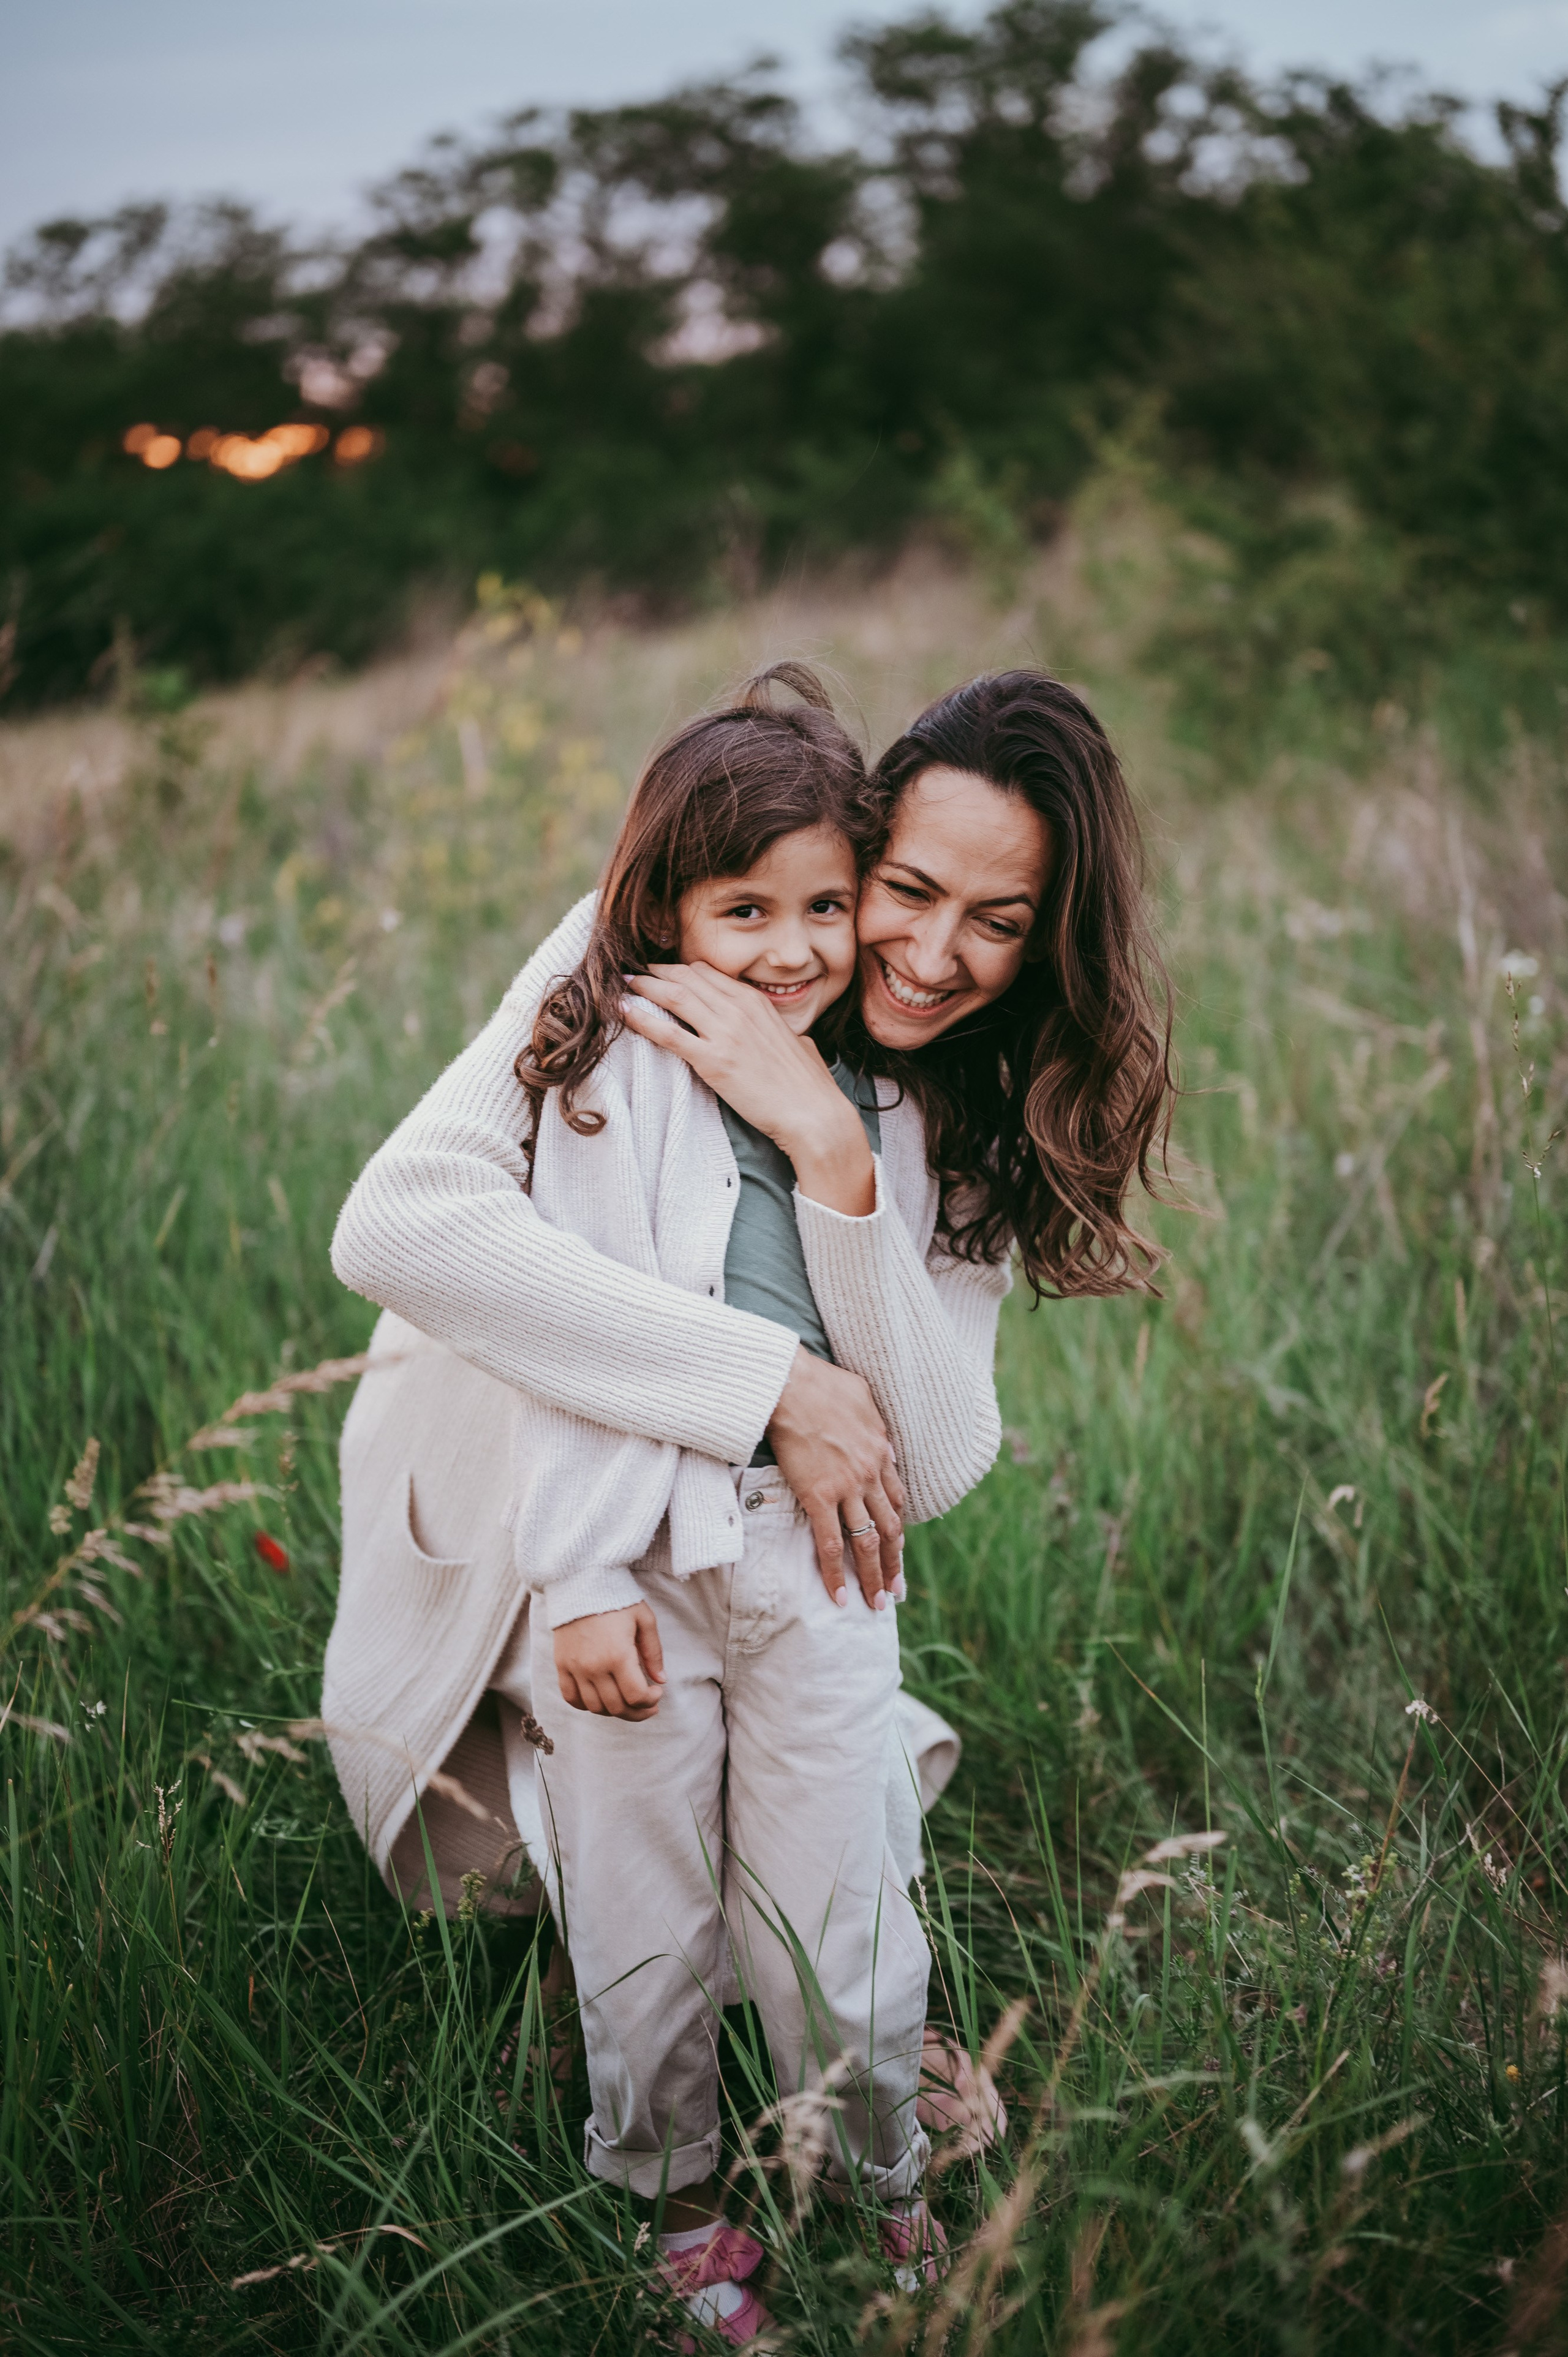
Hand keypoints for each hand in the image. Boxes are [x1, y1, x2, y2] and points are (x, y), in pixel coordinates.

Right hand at [553, 1602, 665, 1718]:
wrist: (580, 1582)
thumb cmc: (617, 1598)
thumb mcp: (644, 1619)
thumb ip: (653, 1652)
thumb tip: (660, 1680)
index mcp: (618, 1655)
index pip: (636, 1696)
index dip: (650, 1701)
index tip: (657, 1693)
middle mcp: (594, 1666)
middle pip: (616, 1707)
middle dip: (637, 1712)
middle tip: (647, 1706)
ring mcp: (575, 1668)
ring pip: (595, 1707)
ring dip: (614, 1711)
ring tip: (626, 1703)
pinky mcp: (561, 1665)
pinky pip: (571, 1698)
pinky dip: (586, 1705)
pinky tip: (600, 1699)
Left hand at [621, 964, 874, 1215]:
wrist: (813, 1114)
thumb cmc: (809, 1085)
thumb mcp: (796, 1043)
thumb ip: (778, 1031)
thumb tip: (781, 1033)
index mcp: (756, 1002)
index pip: (707, 973)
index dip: (678, 970)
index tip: (659, 972)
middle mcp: (738, 1010)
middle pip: (686, 978)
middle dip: (655, 972)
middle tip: (633, 974)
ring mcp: (725, 1033)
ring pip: (674, 996)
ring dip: (644, 987)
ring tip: (623, 984)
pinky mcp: (713, 1061)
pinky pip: (669, 1032)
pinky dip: (642, 1019)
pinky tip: (624, 1011)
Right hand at [767, 1346, 904, 1608]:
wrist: (792, 1385)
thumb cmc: (822, 1383)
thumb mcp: (863, 1397)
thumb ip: (876, 1424)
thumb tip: (883, 1440)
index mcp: (881, 1453)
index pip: (896, 1500)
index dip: (898, 1528)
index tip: (897, 1548)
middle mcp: (870, 1475)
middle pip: (890, 1529)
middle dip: (894, 1563)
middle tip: (896, 1590)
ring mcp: (846, 1488)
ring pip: (868, 1542)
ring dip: (874, 1576)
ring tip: (876, 1603)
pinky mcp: (818, 1496)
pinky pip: (831, 1543)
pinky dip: (836, 1573)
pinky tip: (839, 1596)